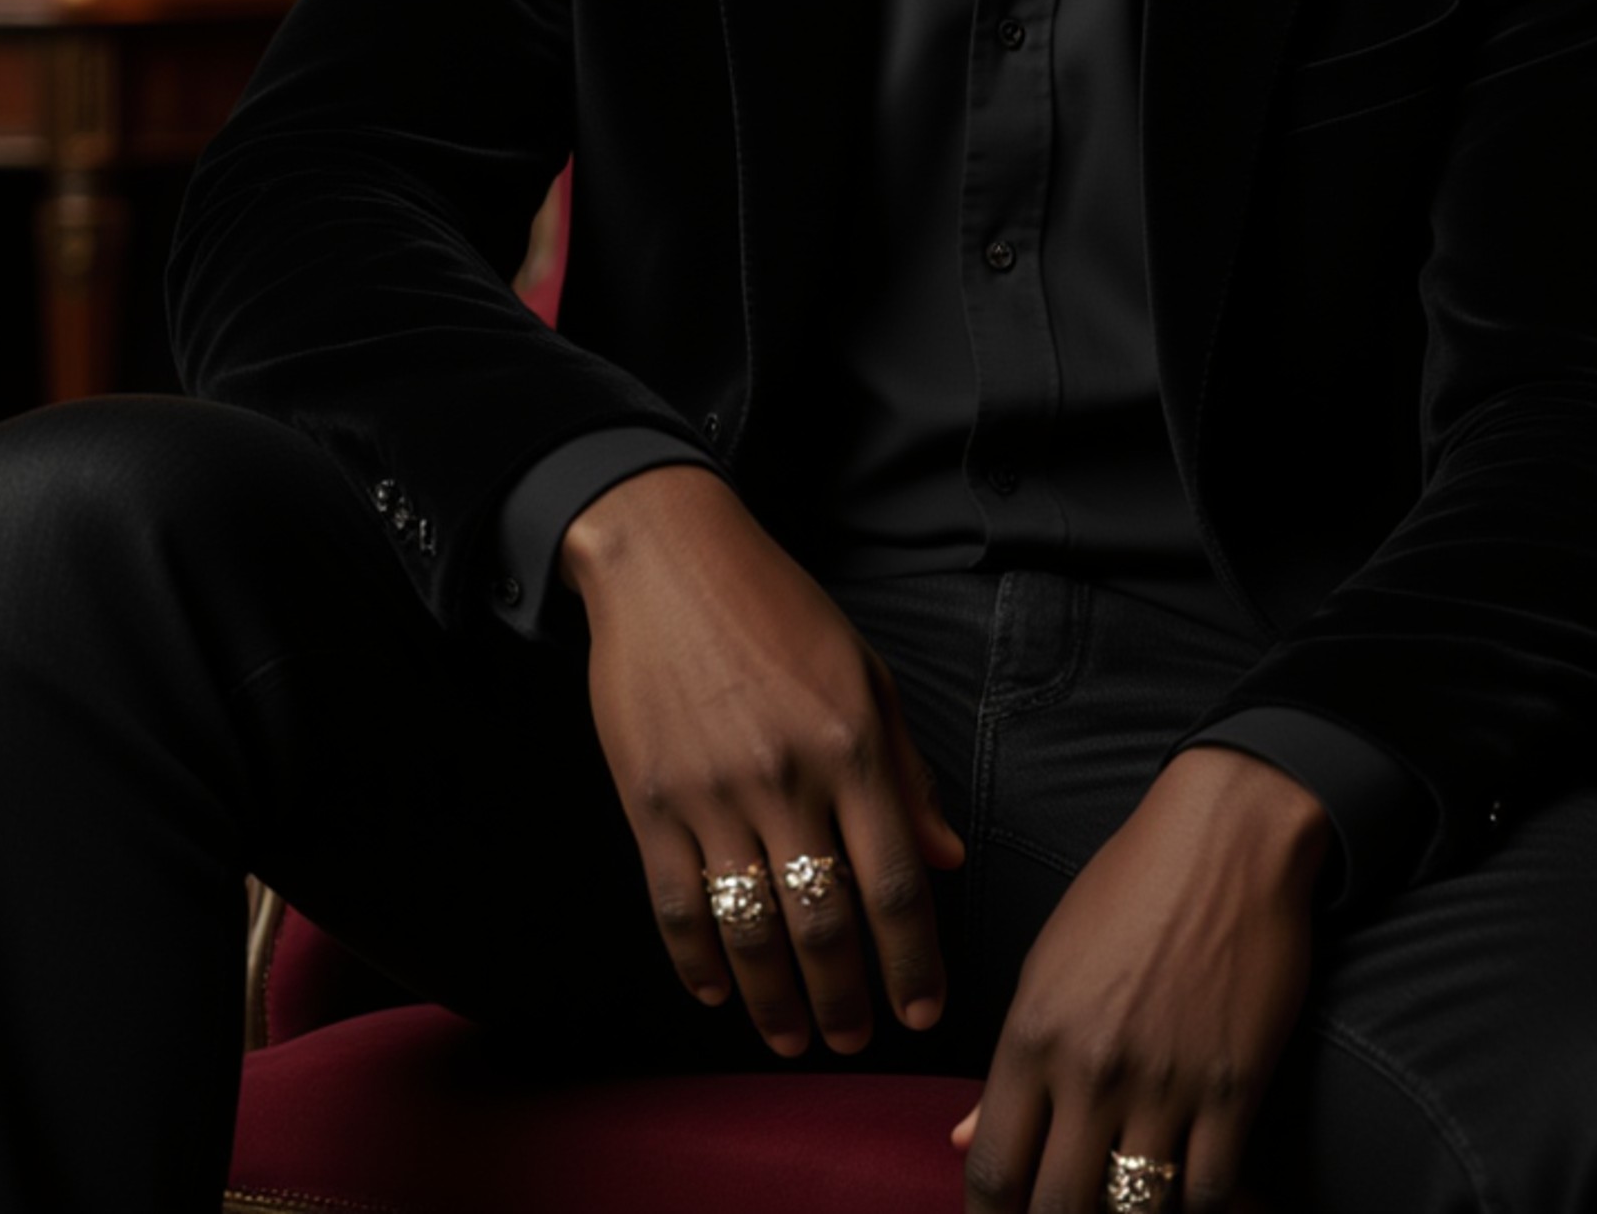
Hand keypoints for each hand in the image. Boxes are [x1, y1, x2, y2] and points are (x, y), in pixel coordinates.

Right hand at [561, 465, 965, 1055]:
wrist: (668, 557)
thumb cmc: (777, 608)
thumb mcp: (865, 673)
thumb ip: (906, 772)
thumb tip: (948, 858)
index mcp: (851, 744)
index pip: (895, 881)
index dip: (913, 961)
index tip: (922, 1011)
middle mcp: (785, 776)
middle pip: (824, 922)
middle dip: (845, 1000)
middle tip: (854, 1039)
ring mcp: (712, 791)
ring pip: (750, 928)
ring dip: (775, 1001)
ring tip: (793, 1038)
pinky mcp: (648, 798)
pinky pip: (676, 902)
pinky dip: (697, 961)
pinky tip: (717, 991)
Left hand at [949, 747, 1327, 1211]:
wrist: (1225, 838)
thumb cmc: (1128, 886)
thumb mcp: (1049, 960)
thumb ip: (1010, 1060)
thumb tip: (962, 1139)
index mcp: (1033, 1031)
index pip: (994, 1170)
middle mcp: (1092, 1067)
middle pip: (1057, 1208)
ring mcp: (1165, 1082)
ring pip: (1133, 1212)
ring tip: (1120, 1204)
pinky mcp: (1233, 1086)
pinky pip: (1208, 1191)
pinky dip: (1195, 1204)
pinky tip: (1183, 1190)